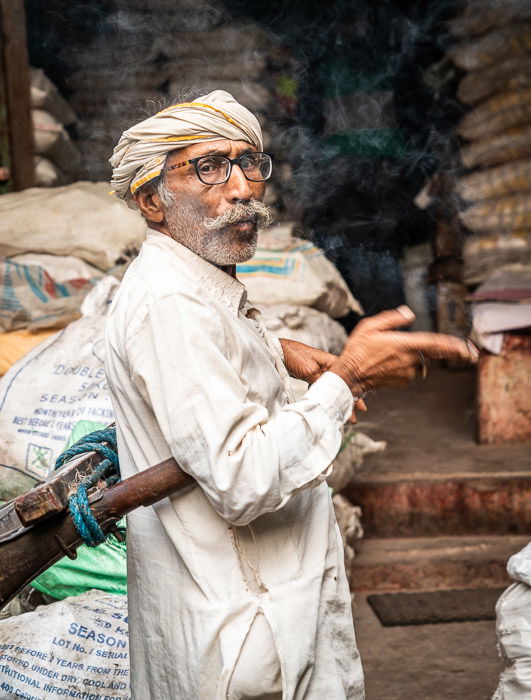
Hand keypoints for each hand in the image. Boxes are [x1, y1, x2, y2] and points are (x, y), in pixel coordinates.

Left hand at [279, 338, 366, 422]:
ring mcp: (322, 371)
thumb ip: (321, 381)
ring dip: (339, 399)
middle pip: (343, 385)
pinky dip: (328, 396)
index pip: (347, 380)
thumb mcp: (310, 370)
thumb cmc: (296, 356)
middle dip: (350, 400)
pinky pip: (325, 388)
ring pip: (334, 388)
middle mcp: (330, 366)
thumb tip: (329, 393)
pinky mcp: (315, 375)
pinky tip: (330, 404)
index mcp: (332, 362)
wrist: (280, 352)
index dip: (354, 394)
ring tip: (345, 413)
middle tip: (357, 414)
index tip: (359, 406)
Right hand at [329, 305, 477, 392]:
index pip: (436, 344)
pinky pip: (411, 371)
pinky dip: (407, 365)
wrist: (349, 377)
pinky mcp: (402, 381)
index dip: (454, 346)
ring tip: (394, 353)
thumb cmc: (357, 350)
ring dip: (418, 357)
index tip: (469, 349)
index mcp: (404, 344)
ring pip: (422, 362)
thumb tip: (409, 313)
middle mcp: (409, 360)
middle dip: (453, 353)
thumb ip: (392, 319)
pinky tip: (389, 362)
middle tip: (470, 354)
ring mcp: (407, 373)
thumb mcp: (370, 326)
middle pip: (435, 354)